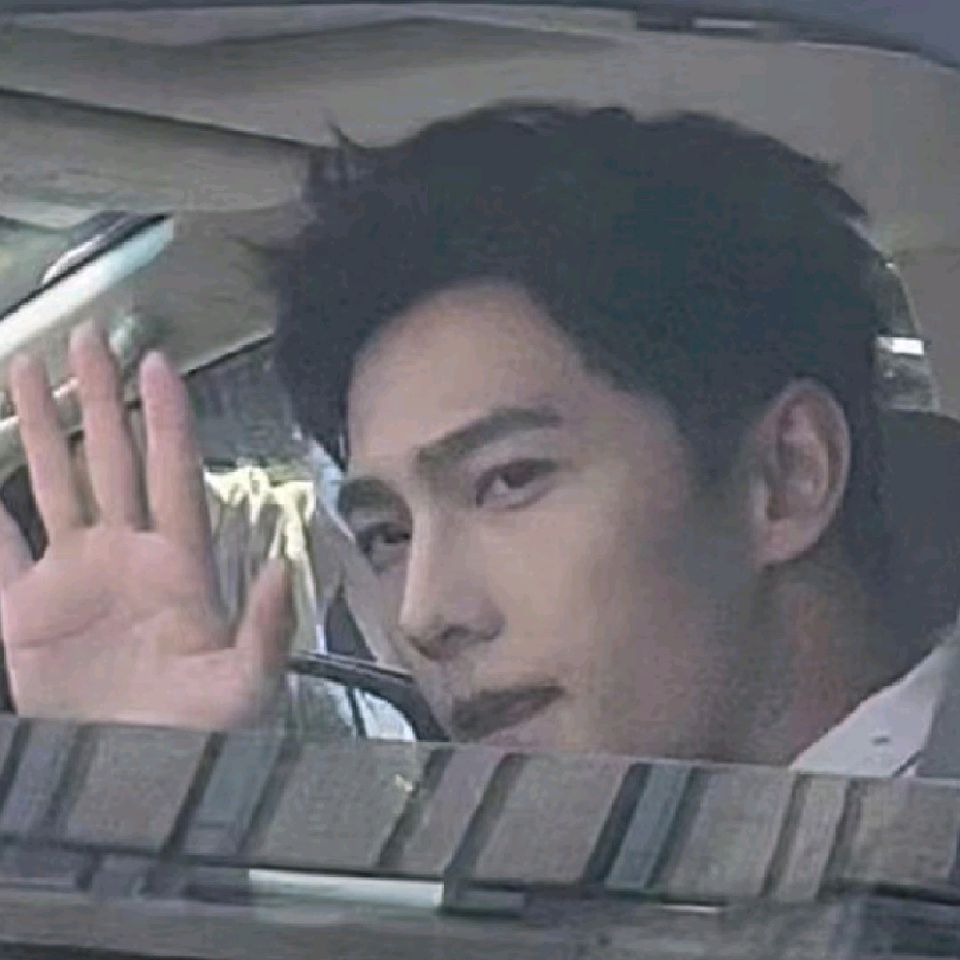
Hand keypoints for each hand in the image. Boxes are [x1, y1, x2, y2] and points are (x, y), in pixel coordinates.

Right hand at [0, 324, 292, 727]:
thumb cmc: (198, 732)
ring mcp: (72, 575)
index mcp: (179, 564)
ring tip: (28, 365)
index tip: (157, 363)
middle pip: (111, 459)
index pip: (172, 473)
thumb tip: (285, 568)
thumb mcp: (246, 686)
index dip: (165, 418)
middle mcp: (125, 553)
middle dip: (101, 399)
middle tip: (90, 338)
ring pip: (54, 482)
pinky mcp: (24, 610)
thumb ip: (268, 629)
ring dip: (41, 426)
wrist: (124, 775)